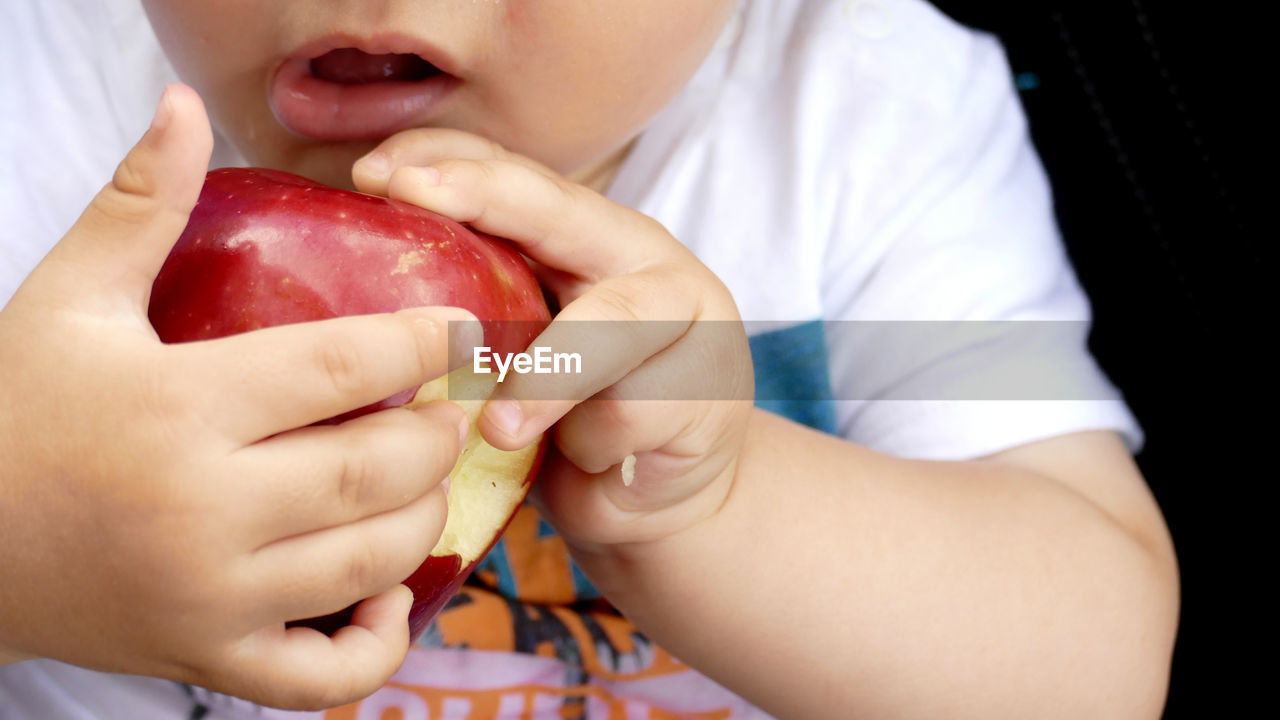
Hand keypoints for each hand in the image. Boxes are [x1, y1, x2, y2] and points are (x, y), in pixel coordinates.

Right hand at [0, 85, 468, 708]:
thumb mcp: (68, 298)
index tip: (459, 330)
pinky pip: (323, 676)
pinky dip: (375, 644)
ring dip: (424, 517)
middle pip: (377, 470)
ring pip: (370, 562)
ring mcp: (208, 597)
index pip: (345, 367)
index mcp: (179, 408)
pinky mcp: (206, 658)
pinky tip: (384, 593)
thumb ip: (139, 205)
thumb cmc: (16, 411)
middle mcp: (202, 510)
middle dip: (438, 435)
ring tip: (423, 477)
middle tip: (450, 409)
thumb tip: (183, 106)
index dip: (423, 343)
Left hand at [354, 130, 753, 551]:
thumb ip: (479, 313)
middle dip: (482, 196)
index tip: (371, 173)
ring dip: (546, 380)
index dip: (446, 160)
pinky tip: (596, 465)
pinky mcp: (708, 392)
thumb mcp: (520, 356)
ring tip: (500, 430)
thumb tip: (354, 300)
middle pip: (562, 211)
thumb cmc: (571, 419)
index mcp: (589, 239)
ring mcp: (687, 319)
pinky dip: (592, 448)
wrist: (661, 498)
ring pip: (608, 324)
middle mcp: (641, 258)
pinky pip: (628, 415)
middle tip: (410, 192)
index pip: (516, 175)